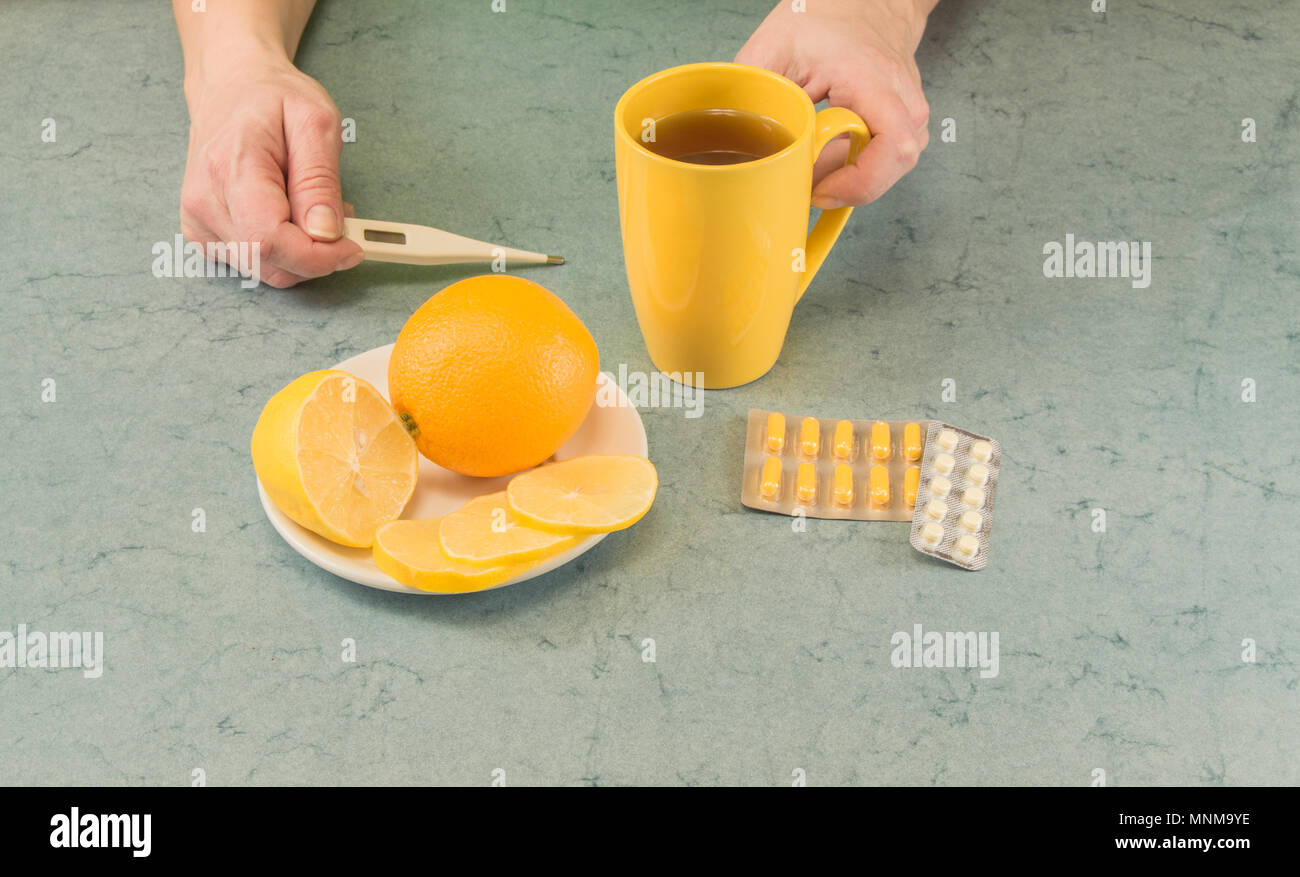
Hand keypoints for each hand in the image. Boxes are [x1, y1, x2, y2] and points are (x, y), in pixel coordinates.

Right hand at [179, 50, 361, 287]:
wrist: (230, 88)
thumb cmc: (273, 99)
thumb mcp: (315, 123)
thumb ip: (321, 181)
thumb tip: (326, 233)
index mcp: (230, 168)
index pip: (269, 241)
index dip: (317, 257)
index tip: (352, 247)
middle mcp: (204, 200)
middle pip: (270, 263)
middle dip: (317, 255)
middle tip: (340, 219)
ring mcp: (198, 220)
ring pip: (266, 271)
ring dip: (303, 254)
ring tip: (313, 208)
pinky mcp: (202, 234)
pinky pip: (254, 265)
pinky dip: (284, 252)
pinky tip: (289, 217)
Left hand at [737, 0, 935, 206]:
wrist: (865, 1)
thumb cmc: (823, 19)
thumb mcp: (774, 44)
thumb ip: (752, 87)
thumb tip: (730, 131)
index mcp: (871, 80)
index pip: (894, 147)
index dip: (859, 183)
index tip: (819, 190)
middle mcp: (903, 99)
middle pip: (893, 165)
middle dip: (846, 186)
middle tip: (806, 183)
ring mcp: (911, 111)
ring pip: (890, 166)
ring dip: (849, 176)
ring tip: (814, 163)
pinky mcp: (907, 121)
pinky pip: (887, 158)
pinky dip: (856, 166)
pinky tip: (829, 157)